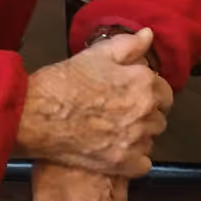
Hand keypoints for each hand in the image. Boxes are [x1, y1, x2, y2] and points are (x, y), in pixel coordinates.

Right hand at [15, 29, 172, 175]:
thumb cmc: (63, 82)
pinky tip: (115, 152)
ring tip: (115, 131)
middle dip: (145, 115)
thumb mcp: (96, 55)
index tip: (135, 95)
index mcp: (143, 83)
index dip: (151, 93)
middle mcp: (145, 111)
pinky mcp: (121, 163)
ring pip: (151, 140)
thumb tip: (148, 36)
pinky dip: (133, 160)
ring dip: (139, 137)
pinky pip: (142, 164)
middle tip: (120, 113)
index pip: (165, 92)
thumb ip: (128, 45)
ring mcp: (135, 139)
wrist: (35, 115)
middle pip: (159, 117)